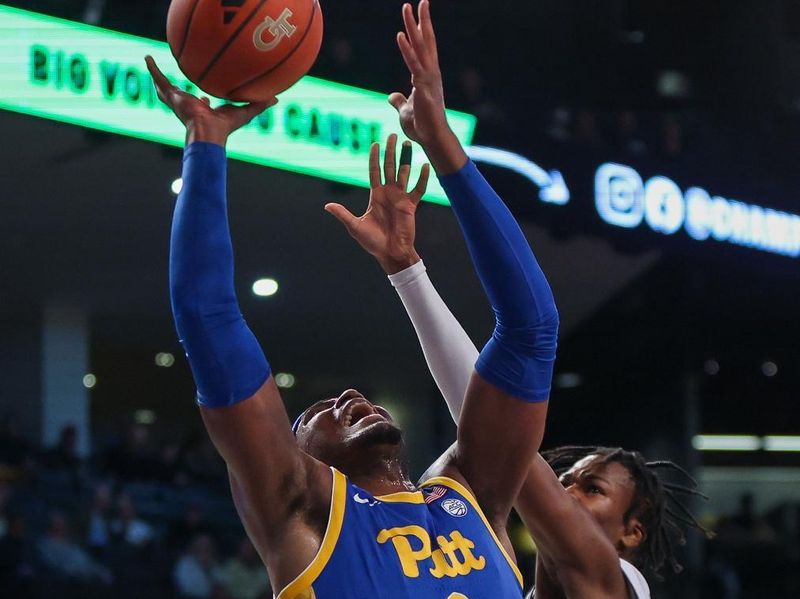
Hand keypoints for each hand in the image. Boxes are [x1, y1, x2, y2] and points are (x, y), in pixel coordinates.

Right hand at [145, 56, 275, 145]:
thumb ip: (259, 105)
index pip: (202, 106)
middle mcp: (189, 107)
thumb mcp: (245, 112)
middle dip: (177, 93)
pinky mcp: (173, 97)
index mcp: (203, 112)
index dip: (204, 102)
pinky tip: (147, 58)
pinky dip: (153, 70)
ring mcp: (179, 102)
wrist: (208, 132)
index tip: (206, 99)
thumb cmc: (225, 127)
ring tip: (151, 66)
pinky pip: (159, 80)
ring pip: (165, 88)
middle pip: (180, 98)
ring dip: (158, 79)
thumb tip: (276, 99)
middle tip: (174, 87)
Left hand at [325, 134, 429, 273]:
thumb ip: (343, 214)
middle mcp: (388, 193)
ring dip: (406, 159)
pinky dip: (421, 178)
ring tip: (407, 144)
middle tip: (392, 135)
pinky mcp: (410, 205)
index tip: (375, 143)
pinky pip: (418, 189)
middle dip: (390, 152)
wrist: (391, 253)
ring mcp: (400, 198)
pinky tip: (424, 165)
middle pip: (389, 167)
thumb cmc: (373, 242)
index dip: (374, 158)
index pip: (374, 172)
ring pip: (404, 174)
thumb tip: (327, 206)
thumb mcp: (355, 227)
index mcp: (375, 196)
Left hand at [389, 1, 448, 145]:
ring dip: (412, 27)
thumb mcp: (406, 110)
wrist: (432, 139)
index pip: (425, 47)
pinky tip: (400, 36)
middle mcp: (431, 73)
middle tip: (421, 0)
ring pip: (420, 47)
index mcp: (427, 75)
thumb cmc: (422, 126)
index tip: (419, 12)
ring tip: (407, 8)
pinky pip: (413, 64)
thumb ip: (399, 101)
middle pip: (426, 41)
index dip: (422, 29)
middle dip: (422, 20)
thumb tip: (392, 96)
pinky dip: (407, 50)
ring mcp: (428, 79)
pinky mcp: (422, 87)